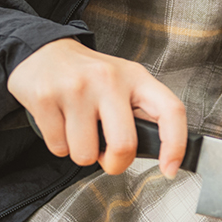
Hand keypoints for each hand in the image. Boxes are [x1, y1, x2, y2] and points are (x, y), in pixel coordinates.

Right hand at [8, 38, 188, 177]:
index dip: (176, 145)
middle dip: (115, 164)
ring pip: (85, 155)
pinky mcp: (46, 98)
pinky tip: (61, 123)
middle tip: (108, 156)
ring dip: (82, 153)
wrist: (45, 52)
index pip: (170, 111)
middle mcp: (108, 80)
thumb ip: (143, 111)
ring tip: (80, 130)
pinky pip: (58, 149)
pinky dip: (60, 146)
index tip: (170, 169)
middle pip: (123, 146)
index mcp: (136, 77)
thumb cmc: (91, 74)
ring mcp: (76, 88)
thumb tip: (161, 151)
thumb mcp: (125, 81)